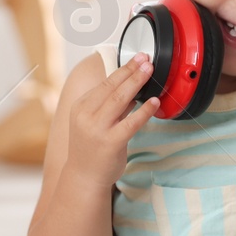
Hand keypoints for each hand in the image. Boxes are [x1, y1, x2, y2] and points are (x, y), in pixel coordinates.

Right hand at [65, 53, 160, 187]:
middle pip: (112, 88)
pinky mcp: (111, 142)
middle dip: (131, 71)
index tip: (136, 58)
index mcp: (81, 107)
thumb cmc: (91, 148)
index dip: (123, 69)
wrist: (84, 176)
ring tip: (150, 72)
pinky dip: (144, 110)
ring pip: (119, 100)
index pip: (104, 83)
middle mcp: (86, 116)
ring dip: (136, 83)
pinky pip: (131, 123)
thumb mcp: (94, 122)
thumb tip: (132, 87)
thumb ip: (111, 106)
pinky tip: (154, 102)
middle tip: (146, 60)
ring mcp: (98, 129)